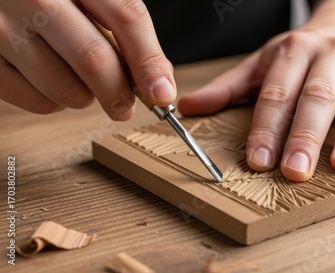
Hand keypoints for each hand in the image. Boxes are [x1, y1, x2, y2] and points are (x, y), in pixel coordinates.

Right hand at [0, 0, 175, 119]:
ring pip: (65, 88)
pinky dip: (55, 103)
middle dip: (119, 94)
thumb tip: (158, 83)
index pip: (126, 17)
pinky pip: (35, 101)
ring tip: (81, 83)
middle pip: (94, 60)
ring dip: (85, 98)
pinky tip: (53, 82)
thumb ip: (124, 29)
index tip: (161, 94)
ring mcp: (2, 28)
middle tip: (125, 106)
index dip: (149, 62)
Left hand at [178, 27, 334, 180]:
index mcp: (294, 51)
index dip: (267, 126)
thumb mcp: (265, 61)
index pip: (278, 92)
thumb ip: (230, 86)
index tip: (258, 160)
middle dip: (306, 134)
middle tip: (295, 171)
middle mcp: (330, 55)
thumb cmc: (305, 48)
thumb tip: (188, 107)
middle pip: (318, 95)